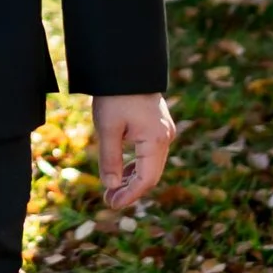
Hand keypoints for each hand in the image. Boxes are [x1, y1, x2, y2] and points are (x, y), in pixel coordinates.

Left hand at [94, 91, 174, 209]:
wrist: (126, 66)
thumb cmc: (116, 96)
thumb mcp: (107, 129)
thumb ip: (110, 160)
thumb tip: (111, 186)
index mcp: (156, 140)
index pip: (146, 179)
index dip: (130, 195)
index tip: (112, 205)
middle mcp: (165, 137)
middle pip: (151, 174)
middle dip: (131, 190)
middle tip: (109, 200)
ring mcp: (164, 131)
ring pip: (151, 164)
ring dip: (133, 178)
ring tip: (113, 190)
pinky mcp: (158, 126)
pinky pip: (150, 153)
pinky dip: (137, 164)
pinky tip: (123, 172)